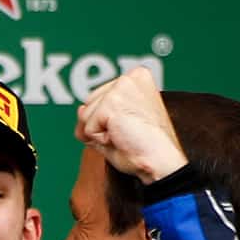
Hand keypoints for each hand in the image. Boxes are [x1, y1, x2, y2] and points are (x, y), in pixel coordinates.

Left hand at [74, 67, 187, 183]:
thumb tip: (80, 109)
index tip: (131, 127)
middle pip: (89, 103)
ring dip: (100, 133)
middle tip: (127, 133)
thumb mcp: (116, 126)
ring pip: (85, 116)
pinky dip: (99, 140)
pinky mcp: (111, 103)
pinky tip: (121, 137)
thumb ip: (95, 114)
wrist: (160, 161)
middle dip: (101, 125)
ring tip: (125, 135)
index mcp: (137, 78)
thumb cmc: (146, 147)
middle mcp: (130, 77)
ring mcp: (120, 88)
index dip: (106, 120)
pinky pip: (87, 128)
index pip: (99, 97)